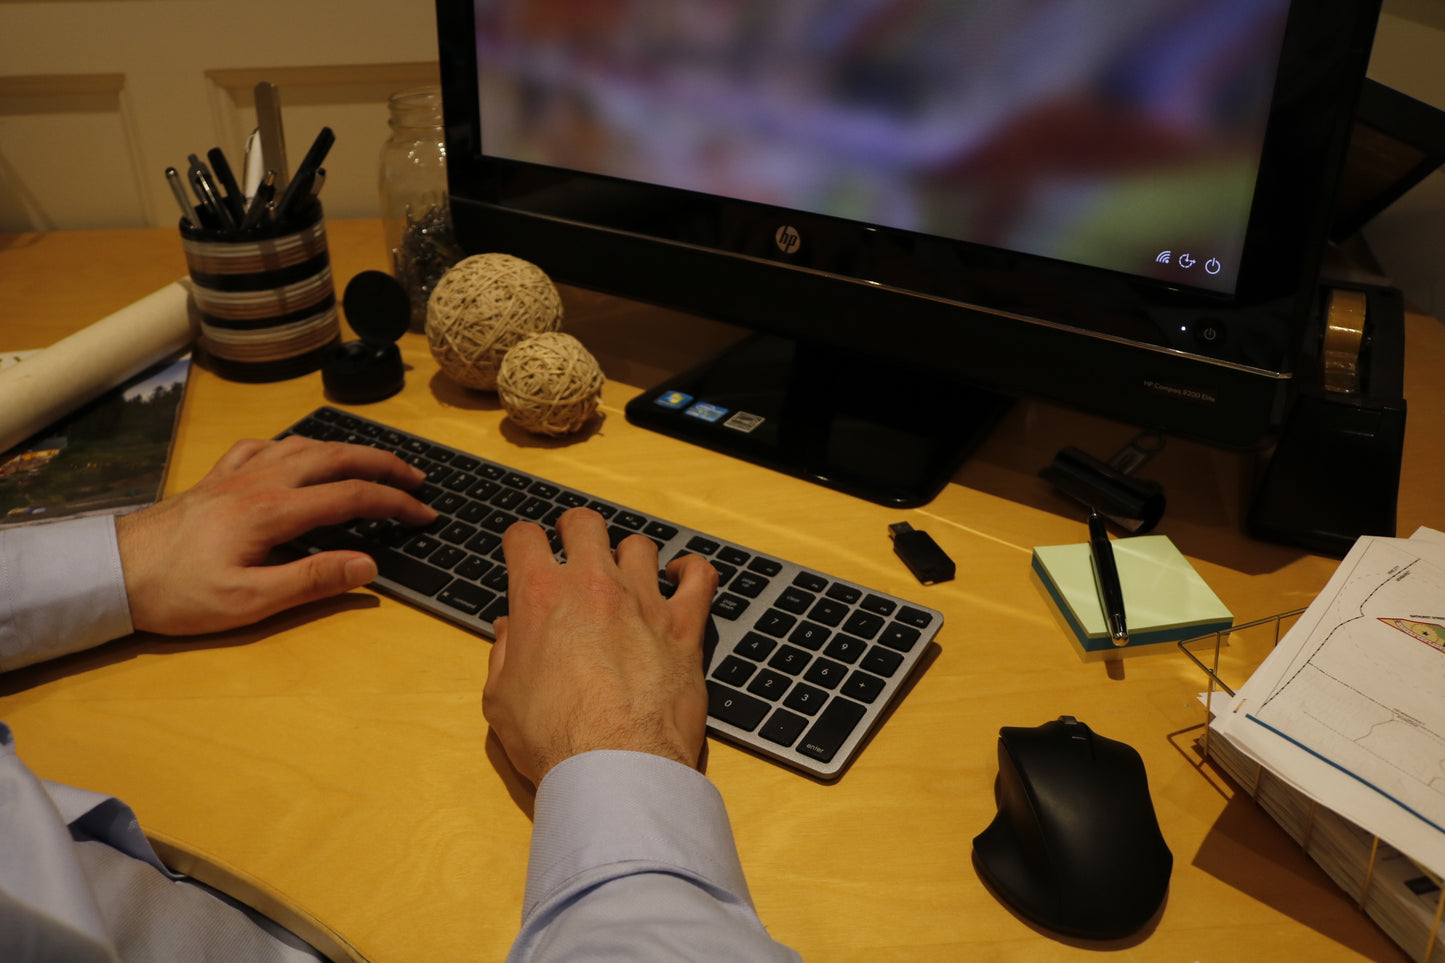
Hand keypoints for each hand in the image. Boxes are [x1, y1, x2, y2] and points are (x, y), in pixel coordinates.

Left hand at [115, 434, 435, 634]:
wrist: (111, 572)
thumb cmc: (177, 592)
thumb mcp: (248, 601)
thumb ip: (312, 580)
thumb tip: (368, 565)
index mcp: (274, 511)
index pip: (352, 497)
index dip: (395, 504)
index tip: (425, 515)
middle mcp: (261, 480)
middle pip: (337, 457)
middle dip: (383, 464)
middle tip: (416, 479)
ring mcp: (238, 473)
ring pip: (305, 445)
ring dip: (347, 450)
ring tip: (372, 463)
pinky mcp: (218, 478)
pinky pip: (267, 447)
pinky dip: (296, 446)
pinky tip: (298, 456)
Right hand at [483, 508, 718, 784]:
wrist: (615, 767)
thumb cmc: (553, 739)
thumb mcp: (501, 699)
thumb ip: (503, 655)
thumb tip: (509, 630)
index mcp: (540, 596)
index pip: (524, 538)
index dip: (521, 542)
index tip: (526, 553)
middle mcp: (593, 585)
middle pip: (585, 524)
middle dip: (575, 531)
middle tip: (575, 551)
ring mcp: (643, 600)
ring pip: (639, 546)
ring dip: (628, 556)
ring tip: (627, 576)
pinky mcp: (684, 625)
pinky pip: (699, 576)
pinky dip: (691, 571)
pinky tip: (682, 578)